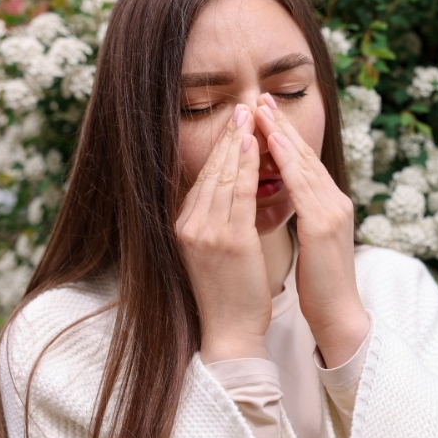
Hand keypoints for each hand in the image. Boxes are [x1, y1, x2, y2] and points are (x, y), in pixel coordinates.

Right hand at [175, 104, 271, 363]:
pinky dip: (245, 165)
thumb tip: (226, 192)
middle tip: (242, 106)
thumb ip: (213, 220)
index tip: (233, 123)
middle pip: (209, 170)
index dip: (219, 148)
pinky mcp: (226, 240)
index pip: (202, 177)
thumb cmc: (228, 292)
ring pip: (222, 175)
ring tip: (249, 115)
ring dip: (237, 142)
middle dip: (227, 136)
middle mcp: (188, 224)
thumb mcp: (211, 251)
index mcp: (184, 225)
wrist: (229, 330)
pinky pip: (237, 193)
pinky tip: (254, 144)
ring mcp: (205, 231)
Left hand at [254, 93, 369, 368]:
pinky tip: (272, 142)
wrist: (339, 315)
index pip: (304, 163)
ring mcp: (332, 211)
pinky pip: (302, 184)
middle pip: (305, 155)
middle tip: (261, 97)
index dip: (285, 136)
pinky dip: (287, 160)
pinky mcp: (323, 225)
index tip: (264, 113)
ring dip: (281, 133)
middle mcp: (334, 201)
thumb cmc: (320, 284)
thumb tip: (285, 196)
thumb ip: (302, 214)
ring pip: (304, 163)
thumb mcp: (310, 240)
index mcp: (329, 205)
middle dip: (282, 124)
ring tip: (262, 109)